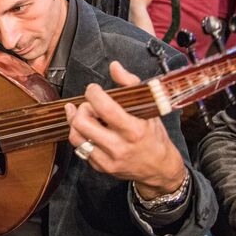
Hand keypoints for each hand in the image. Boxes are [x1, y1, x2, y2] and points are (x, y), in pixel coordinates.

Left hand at [64, 61, 186, 198]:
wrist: (159, 168)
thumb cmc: (153, 136)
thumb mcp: (149, 109)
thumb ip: (131, 85)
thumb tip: (114, 66)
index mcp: (134, 130)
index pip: (104, 108)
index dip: (93, 94)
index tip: (94, 90)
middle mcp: (120, 146)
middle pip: (83, 123)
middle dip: (82, 108)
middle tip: (90, 106)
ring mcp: (108, 159)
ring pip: (75, 136)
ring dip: (76, 122)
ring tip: (85, 116)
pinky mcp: (100, 167)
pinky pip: (79, 149)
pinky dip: (80, 136)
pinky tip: (88, 130)